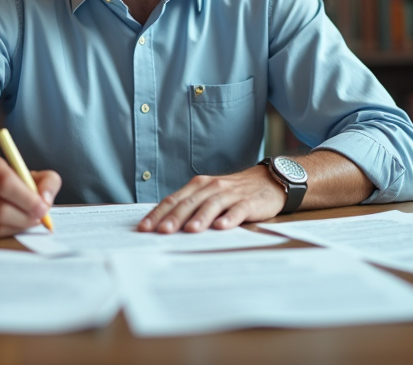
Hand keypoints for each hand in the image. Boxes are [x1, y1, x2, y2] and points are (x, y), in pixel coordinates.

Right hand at [0, 153, 59, 238]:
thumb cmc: (7, 181)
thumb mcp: (28, 174)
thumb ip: (47, 181)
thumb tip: (46, 201)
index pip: (4, 182)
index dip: (27, 199)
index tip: (44, 208)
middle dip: (25, 218)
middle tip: (39, 219)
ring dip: (17, 228)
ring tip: (27, 222)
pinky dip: (5, 234)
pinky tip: (12, 226)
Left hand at [137, 165, 285, 233]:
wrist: (268, 180)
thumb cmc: (234, 192)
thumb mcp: (209, 195)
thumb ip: (191, 206)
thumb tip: (165, 225)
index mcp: (198, 186)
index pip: (173, 200)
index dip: (158, 213)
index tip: (144, 228)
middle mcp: (212, 187)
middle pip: (189, 203)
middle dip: (174, 218)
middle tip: (161, 232)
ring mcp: (230, 194)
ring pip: (211, 205)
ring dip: (200, 218)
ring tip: (190, 231)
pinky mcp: (248, 202)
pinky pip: (238, 210)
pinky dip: (229, 218)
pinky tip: (222, 227)